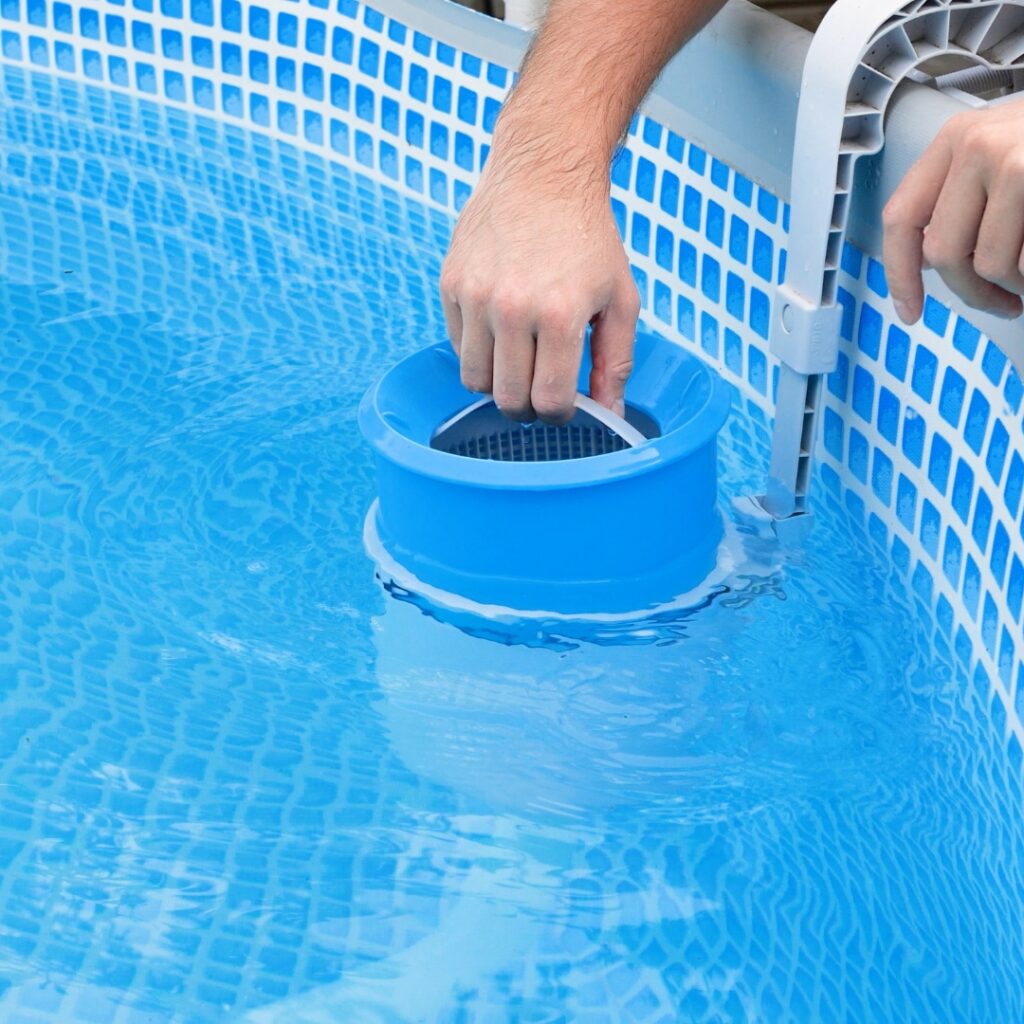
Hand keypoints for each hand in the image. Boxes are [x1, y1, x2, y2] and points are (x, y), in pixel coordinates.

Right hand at [439, 156, 639, 423]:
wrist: (543, 174)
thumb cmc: (588, 237)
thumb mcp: (620, 298)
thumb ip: (616, 361)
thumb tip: (610, 412)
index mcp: (560, 315)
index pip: (549, 400)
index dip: (559, 413)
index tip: (564, 403)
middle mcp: (512, 309)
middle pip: (508, 399)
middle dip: (528, 407)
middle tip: (540, 390)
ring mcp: (476, 297)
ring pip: (475, 380)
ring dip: (498, 383)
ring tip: (519, 361)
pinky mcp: (451, 284)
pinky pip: (458, 347)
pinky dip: (478, 351)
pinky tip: (501, 330)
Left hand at [883, 100, 1023, 324]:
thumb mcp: (1005, 151)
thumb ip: (961, 196)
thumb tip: (926, 262)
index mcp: (956, 139)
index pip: (902, 219)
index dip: (901, 275)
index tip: (910, 310)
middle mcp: (977, 145)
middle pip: (944, 254)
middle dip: (974, 291)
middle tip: (1001, 302)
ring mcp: (1014, 161)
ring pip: (990, 263)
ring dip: (1016, 285)